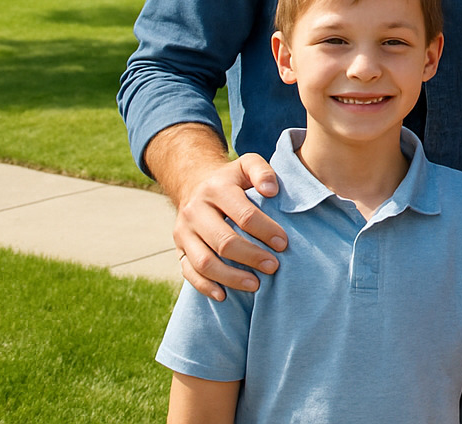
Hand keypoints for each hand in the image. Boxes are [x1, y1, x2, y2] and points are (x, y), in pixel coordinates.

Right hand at [172, 152, 286, 300]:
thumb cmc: (232, 179)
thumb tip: (272, 190)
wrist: (195, 184)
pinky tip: (224, 296)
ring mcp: (184, 232)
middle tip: (274, 266)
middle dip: (251, 257)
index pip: (244, 214)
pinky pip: (188, 273)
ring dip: (231, 277)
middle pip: (223, 241)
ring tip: (256, 285)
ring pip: (204, 262)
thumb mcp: (247, 164)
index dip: (265, 231)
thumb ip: (262, 171)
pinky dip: (205, 287)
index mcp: (216, 189)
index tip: (283, 243)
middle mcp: (195, 210)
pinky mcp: (178, 249)